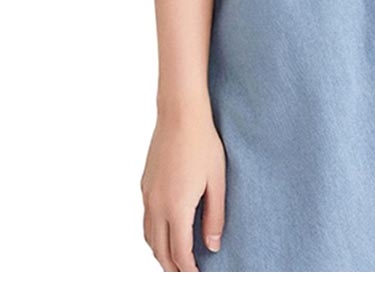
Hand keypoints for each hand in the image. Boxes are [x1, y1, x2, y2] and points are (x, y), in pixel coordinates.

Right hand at [140, 111, 225, 270]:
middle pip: (159, 250)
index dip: (188, 271)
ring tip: (175, 260)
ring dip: (160, 252)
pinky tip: (166, 230)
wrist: (180, 114)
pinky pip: (146, 219)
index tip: (198, 277)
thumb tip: (212, 245)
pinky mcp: (145, 184)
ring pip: (148, 236)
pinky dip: (154, 234)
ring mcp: (147, 194)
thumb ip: (215, 215)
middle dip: (172, 268)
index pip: (179, 253)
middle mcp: (156, 205)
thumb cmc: (203, 143)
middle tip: (186, 275)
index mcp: (176, 207)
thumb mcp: (217, 181)